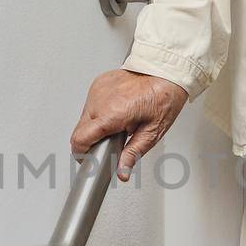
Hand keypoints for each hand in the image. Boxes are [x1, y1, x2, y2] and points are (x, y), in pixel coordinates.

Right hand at [70, 69, 188, 180]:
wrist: (165, 72)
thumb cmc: (163, 98)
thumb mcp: (152, 132)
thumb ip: (132, 154)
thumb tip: (122, 172)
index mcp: (112, 114)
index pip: (80, 139)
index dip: (82, 154)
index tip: (89, 159)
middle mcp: (100, 100)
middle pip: (80, 131)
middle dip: (91, 140)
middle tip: (112, 140)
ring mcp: (97, 90)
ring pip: (84, 118)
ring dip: (95, 125)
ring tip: (117, 123)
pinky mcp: (98, 84)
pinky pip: (90, 104)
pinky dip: (99, 111)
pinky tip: (116, 110)